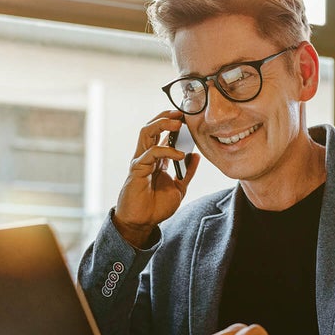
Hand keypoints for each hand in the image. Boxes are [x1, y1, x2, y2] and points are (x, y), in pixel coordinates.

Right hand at [113, 111, 199, 247]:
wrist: (143, 222)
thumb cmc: (157, 206)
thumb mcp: (179, 188)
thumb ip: (187, 172)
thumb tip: (197, 156)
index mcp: (157, 159)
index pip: (163, 134)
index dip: (174, 123)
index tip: (189, 117)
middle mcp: (147, 156)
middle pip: (152, 127)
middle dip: (166, 116)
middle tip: (182, 112)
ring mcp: (141, 161)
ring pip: (146, 133)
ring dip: (162, 124)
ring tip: (178, 123)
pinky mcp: (137, 169)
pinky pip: (150, 153)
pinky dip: (166, 151)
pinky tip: (181, 155)